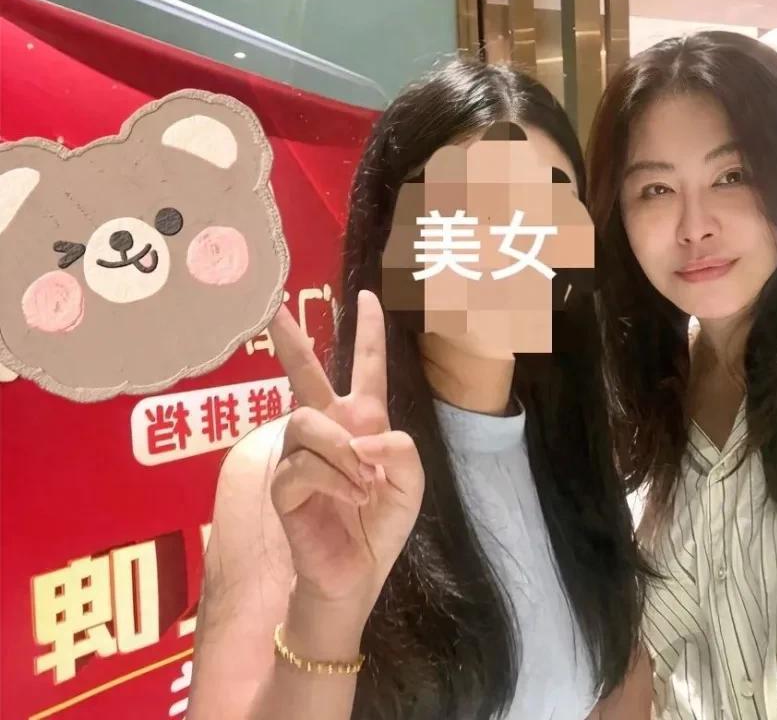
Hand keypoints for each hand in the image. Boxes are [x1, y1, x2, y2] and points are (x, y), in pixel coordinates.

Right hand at [268, 290, 423, 606]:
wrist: (357, 571)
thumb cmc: (380, 524)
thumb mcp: (409, 481)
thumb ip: (399, 449)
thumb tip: (360, 437)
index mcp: (362, 421)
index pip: (366, 367)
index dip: (369, 331)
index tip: (367, 296)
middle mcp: (327, 429)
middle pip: (304, 374)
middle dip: (291, 339)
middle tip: (273, 309)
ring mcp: (300, 454)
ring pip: (309, 423)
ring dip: (342, 453)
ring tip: (362, 485)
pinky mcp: (284, 484)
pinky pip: (304, 465)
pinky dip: (335, 482)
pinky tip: (350, 500)